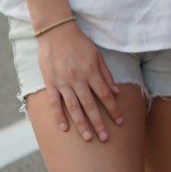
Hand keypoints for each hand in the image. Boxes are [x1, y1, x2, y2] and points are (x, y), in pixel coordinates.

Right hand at [36, 22, 122, 142]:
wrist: (56, 33)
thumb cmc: (80, 43)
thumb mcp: (97, 55)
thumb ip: (106, 75)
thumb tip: (116, 92)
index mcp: (92, 72)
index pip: (105, 95)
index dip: (113, 110)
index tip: (120, 122)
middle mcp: (78, 79)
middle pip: (90, 105)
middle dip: (99, 123)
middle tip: (105, 139)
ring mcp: (63, 82)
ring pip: (74, 108)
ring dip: (82, 124)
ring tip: (89, 138)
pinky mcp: (50, 83)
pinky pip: (55, 103)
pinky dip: (59, 116)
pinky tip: (64, 129)